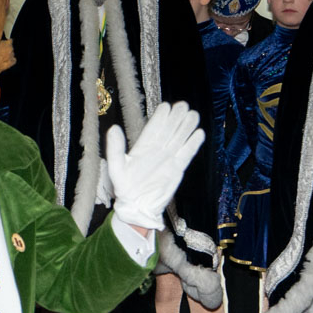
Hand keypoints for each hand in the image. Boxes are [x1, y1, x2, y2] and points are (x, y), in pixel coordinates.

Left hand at [105, 101, 203, 231]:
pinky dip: (193, 144)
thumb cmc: (124, 189)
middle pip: (169, 130)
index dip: (160, 118)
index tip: (166, 106)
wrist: (137, 207)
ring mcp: (168, 158)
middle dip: (176, 118)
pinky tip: (199, 133)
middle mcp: (157, 150)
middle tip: (183, 105)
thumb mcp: (116, 168)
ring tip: (193, 114)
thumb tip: (113, 128)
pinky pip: (187, 153)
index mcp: (142, 148)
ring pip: (179, 139)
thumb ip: (115, 148)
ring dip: (186, 127)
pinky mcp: (177, 169)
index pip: (153, 129)